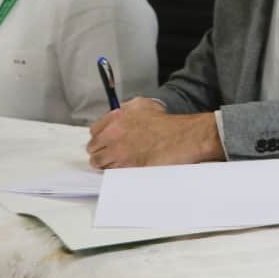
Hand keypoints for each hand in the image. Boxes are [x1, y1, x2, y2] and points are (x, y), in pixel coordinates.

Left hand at [86, 97, 223, 168]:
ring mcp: (119, 152)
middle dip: (102, 151)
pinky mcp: (127, 167)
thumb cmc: (169, 123)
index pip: (94, 131)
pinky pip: (112, 173)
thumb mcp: (143, 105)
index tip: (105, 141)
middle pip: (94, 148)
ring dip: (108, 163)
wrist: (184, 136)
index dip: (100, 137)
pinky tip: (128, 167)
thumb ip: (124, 109)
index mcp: (116, 118)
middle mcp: (114, 134)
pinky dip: (118, 171)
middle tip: (112, 153)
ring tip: (120, 161)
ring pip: (100, 163)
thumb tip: (115, 115)